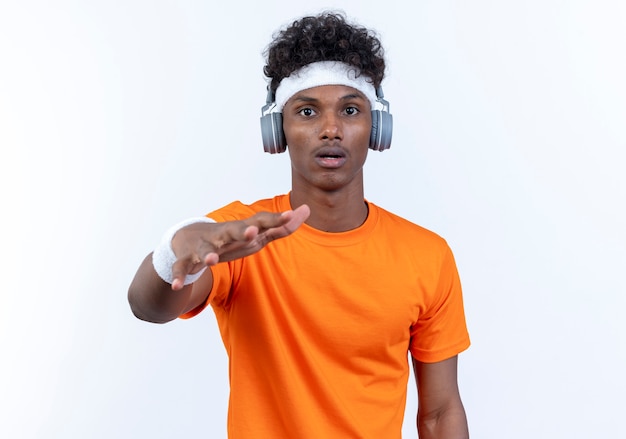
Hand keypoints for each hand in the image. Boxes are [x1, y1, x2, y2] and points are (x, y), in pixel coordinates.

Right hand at [169, 204, 309, 289]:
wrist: (186, 238)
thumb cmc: (229, 238)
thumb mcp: (255, 234)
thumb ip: (281, 226)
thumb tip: (306, 210)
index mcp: (240, 230)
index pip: (259, 222)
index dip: (274, 220)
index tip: (290, 215)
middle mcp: (222, 235)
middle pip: (233, 231)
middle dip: (242, 231)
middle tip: (252, 232)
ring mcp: (203, 246)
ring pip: (206, 250)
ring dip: (209, 254)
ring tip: (212, 260)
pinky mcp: (187, 259)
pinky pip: (182, 268)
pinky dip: (179, 276)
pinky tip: (178, 286)